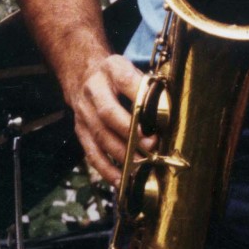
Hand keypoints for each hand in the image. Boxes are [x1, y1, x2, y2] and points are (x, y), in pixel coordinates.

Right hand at [65, 53, 146, 185]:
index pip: (126, 81)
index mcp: (112, 69)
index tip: (155, 117)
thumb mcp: (131, 68)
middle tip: (151, 145)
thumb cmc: (115, 75)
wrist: (82, 73)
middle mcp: (94, 90)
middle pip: (109, 113)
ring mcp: (84, 112)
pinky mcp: (80, 131)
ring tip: (141, 164)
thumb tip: (168, 108)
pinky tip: (121, 180)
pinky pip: (92, 153)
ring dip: (122, 154)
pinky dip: (106, 169)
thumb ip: (147, 85)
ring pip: (101, 137)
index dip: (140, 99)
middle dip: (130, 132)